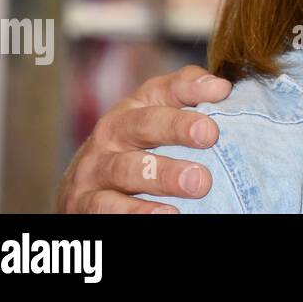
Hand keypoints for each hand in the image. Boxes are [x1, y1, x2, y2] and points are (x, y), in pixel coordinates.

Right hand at [57, 65, 231, 212]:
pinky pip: (109, 208)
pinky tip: (168, 214)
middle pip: (143, 124)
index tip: (221, 92)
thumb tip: (220, 87)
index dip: (191, 87)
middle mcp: (112, 133)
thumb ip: (188, 96)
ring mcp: (95, 168)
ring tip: (198, 182)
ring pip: (127, 169)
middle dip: (176, 127)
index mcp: (134, 107)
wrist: (81, 188)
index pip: (163, 90)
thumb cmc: (136, 148)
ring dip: (163, 175)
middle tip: (210, 135)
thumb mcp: (158, 117)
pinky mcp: (86, 203)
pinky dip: (137, 212)